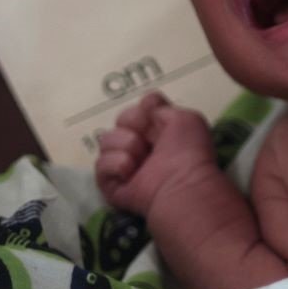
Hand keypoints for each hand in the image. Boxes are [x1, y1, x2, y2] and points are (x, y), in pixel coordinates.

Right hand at [93, 92, 226, 215]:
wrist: (180, 184)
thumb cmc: (187, 152)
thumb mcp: (184, 118)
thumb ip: (160, 105)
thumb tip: (144, 104)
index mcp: (156, 133)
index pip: (134, 112)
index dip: (141, 113)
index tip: (152, 118)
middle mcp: (139, 147)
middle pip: (118, 122)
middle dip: (131, 128)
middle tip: (148, 143)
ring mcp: (124, 166)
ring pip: (105, 141)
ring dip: (125, 146)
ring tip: (140, 160)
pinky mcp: (111, 184)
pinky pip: (99, 165)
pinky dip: (114, 165)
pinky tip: (129, 172)